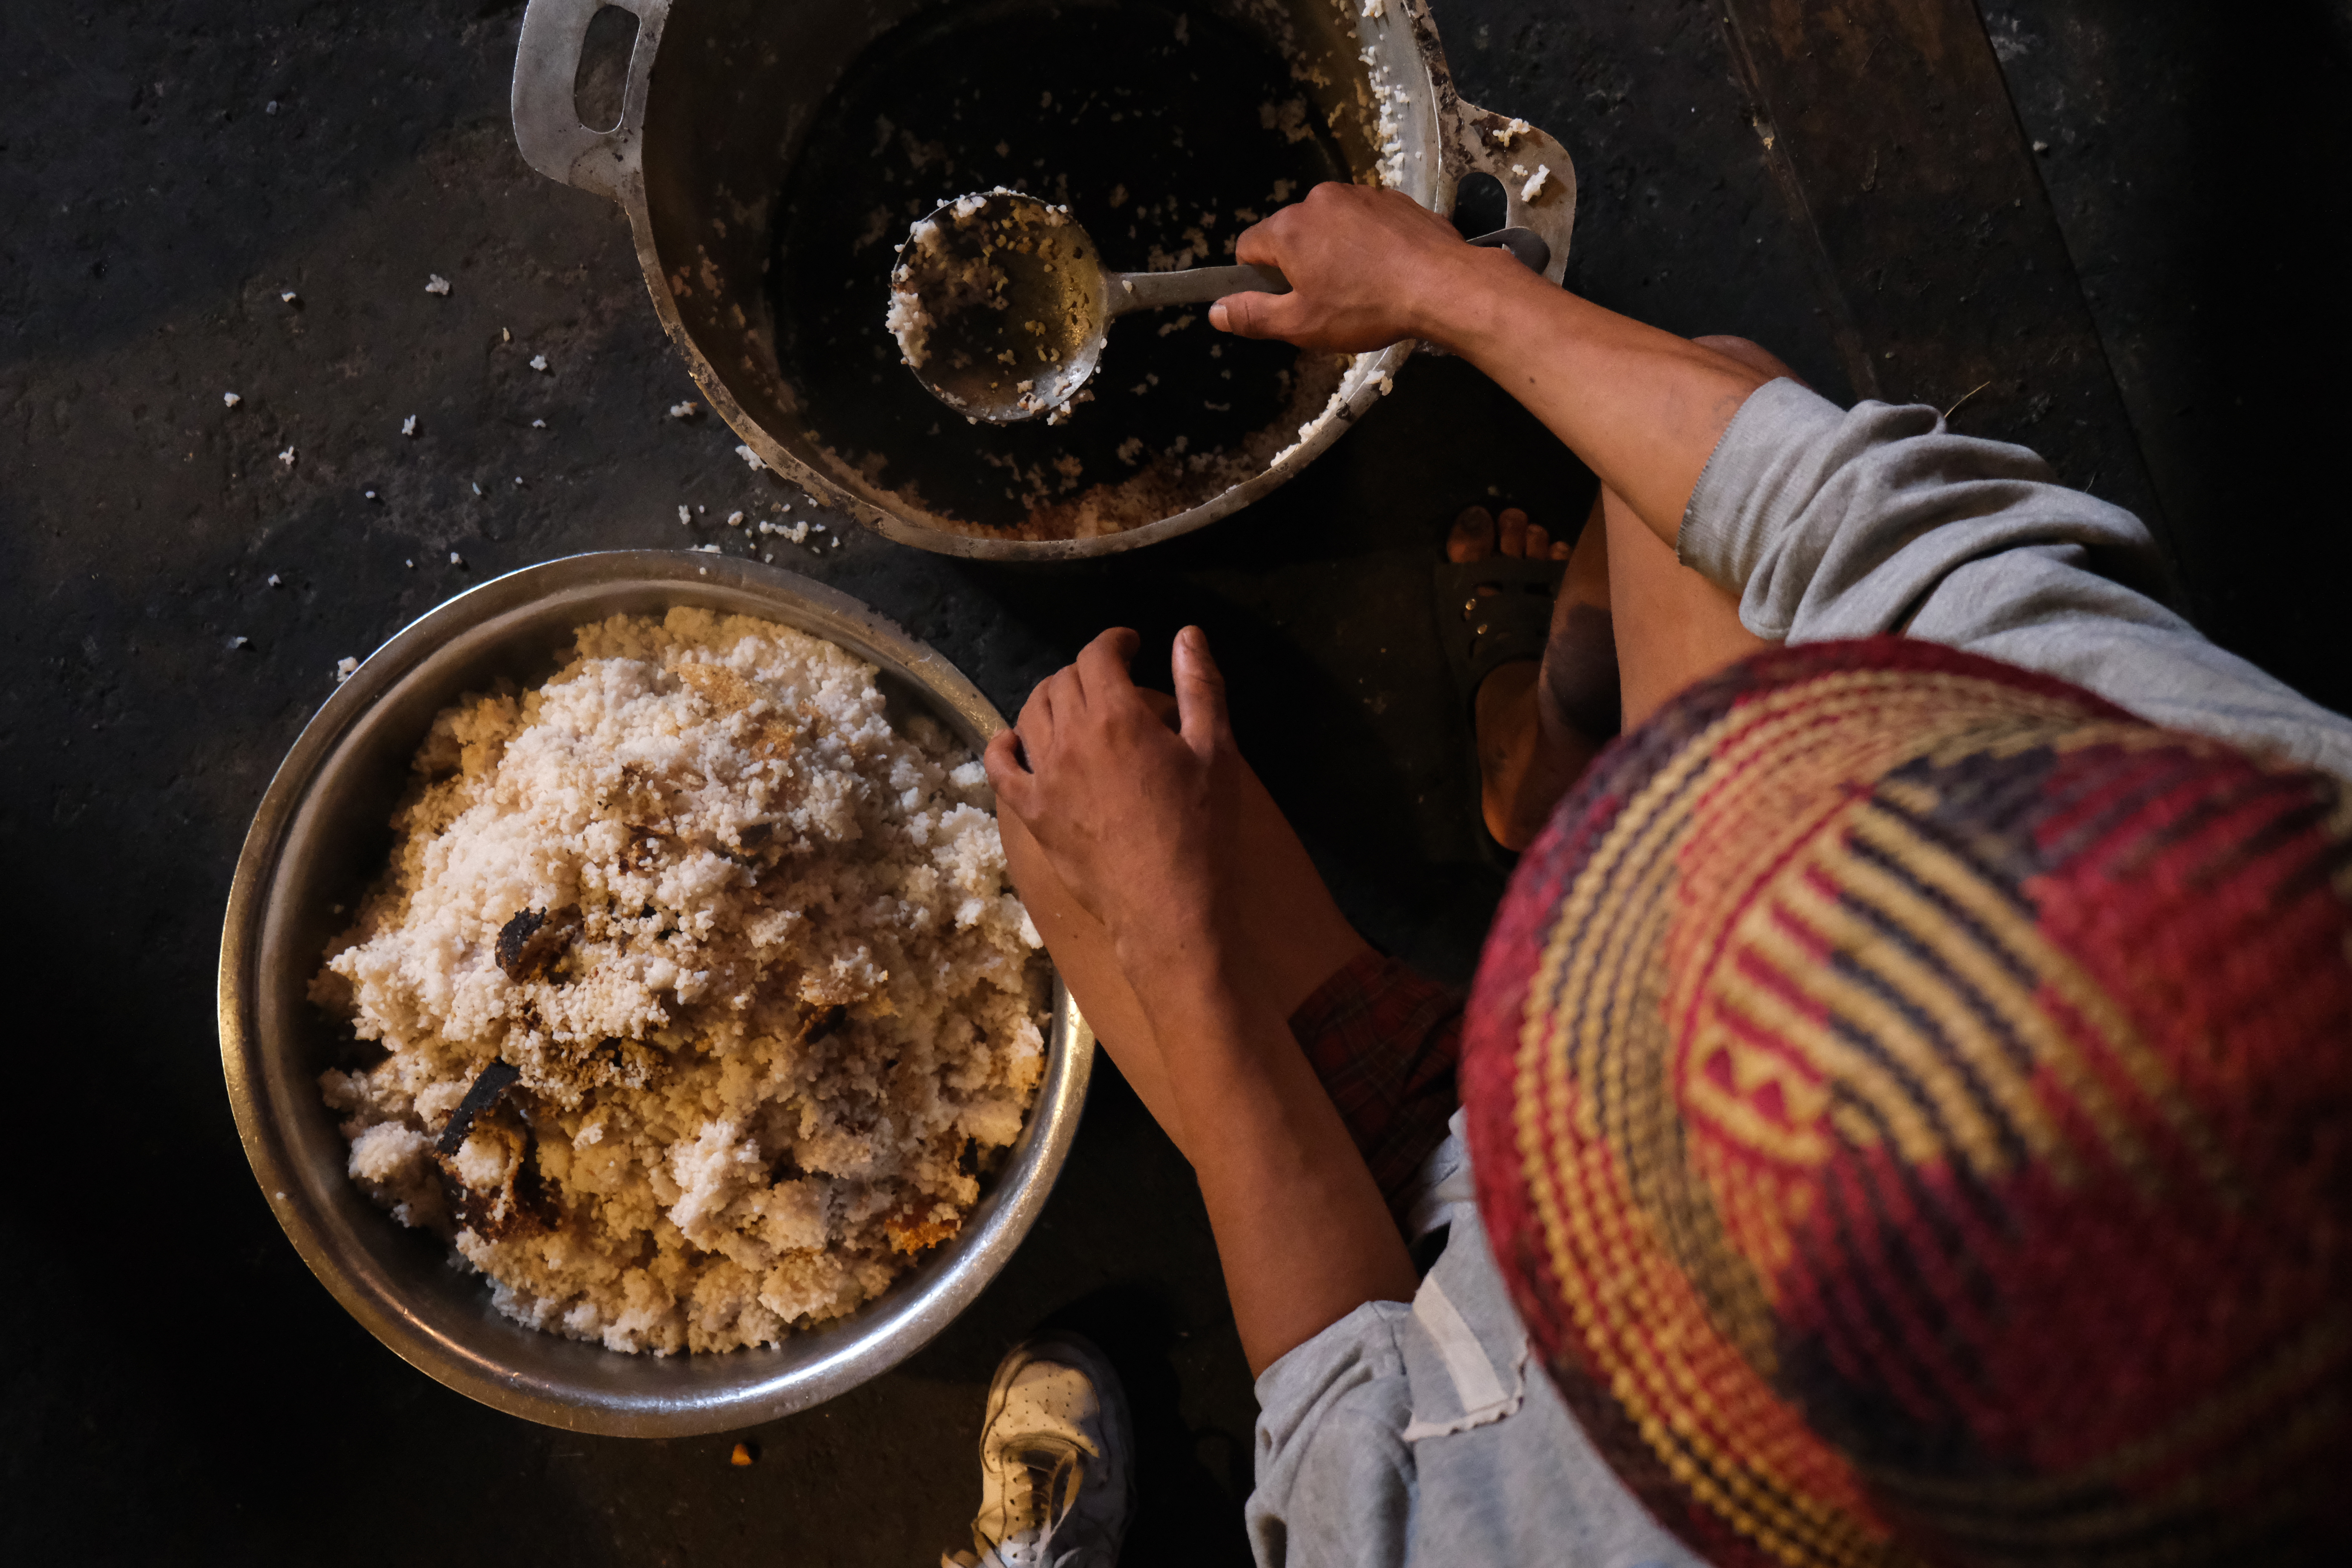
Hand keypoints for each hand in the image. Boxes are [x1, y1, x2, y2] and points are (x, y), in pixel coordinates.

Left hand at [984, 627, 1239, 964]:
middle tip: (1111, 681)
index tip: (1130, 646)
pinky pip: (999, 767)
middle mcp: (1071, 737)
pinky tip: (1013, 741)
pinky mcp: (1032, 811)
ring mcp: (1045, 776)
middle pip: (1062, 681)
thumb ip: (1201, 687)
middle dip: (1087, 671)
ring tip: (1072, 705)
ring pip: (1030, 714)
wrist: (1167, 905)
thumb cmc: (1200, 829)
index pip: (1098, 655)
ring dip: (1049, 698)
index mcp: (1118, 716)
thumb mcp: (1215, 752)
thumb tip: (1187, 634)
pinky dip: (1002, 746)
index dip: (1113, 642)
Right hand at [1209, 182, 1512, 351]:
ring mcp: (1358, 195)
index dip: (1259, 278)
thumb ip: (1253, 316)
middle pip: (1291, 234)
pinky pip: (1365, 221)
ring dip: (1336, 253)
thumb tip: (1216, 311)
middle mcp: (1319, 200)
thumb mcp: (1301, 325)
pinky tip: (1387, 271)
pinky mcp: (1392, 199)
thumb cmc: (1368, 307)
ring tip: (1363, 288)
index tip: (1284, 300)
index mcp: (1289, 228)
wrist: (1442, 284)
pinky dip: (1368, 244)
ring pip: (1330, 227)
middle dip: (1301, 265)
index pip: (1249, 247)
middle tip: (1328, 301)